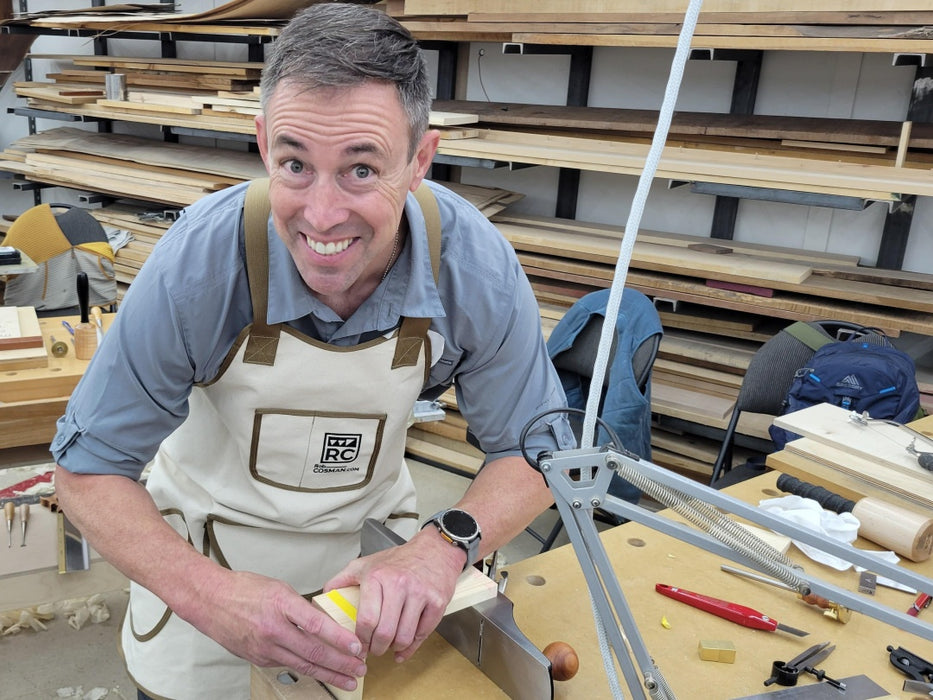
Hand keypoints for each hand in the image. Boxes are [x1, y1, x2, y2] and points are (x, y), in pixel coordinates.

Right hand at [184, 568, 367, 691]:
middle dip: (341, 663)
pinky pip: (289, 665)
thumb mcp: (279, 588)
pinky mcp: (259, 658)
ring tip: (349, 679)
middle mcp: (273, 629)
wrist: (210, 601)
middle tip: (360, 668)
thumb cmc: (244, 589)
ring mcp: (265, 647)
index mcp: (281, 604)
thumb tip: (324, 622)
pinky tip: (323, 673)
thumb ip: (301, 606)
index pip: (316, 625)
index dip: (339, 638)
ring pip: (303, 665)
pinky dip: (308, 671)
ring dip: (330, 674)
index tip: (356, 645)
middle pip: (313, 651)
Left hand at [324, 527, 463, 661]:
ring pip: (404, 637)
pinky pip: (423, 634)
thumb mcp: (366, 563)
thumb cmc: (399, 560)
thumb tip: (323, 598)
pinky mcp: (437, 602)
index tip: (359, 645)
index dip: (361, 640)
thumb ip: (341, 580)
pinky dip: (412, 647)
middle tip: (374, 650)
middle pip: (385, 633)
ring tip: (389, 646)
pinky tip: (405, 647)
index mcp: (378, 577)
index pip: (366, 620)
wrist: (434, 550)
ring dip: (394, 648)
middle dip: (377, 648)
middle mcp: (399, 585)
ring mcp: (420, 594)